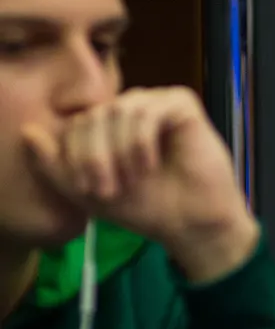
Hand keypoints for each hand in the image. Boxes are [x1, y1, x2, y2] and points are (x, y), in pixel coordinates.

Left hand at [21, 87, 258, 281]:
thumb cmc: (147, 208)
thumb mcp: (88, 193)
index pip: (76, 124)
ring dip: (119, 151)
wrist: (192, 224)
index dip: (75, 156)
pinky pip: (148, 110)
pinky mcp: (182, 105)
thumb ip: (54, 167)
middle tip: (108, 190)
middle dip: (94, 156)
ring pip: (118, 112)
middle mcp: (131, 110)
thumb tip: (26, 132)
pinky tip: (149, 165)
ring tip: (132, 179)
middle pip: (94, 116)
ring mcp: (157, 104)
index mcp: (110, 127)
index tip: (89, 192)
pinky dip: (142, 141)